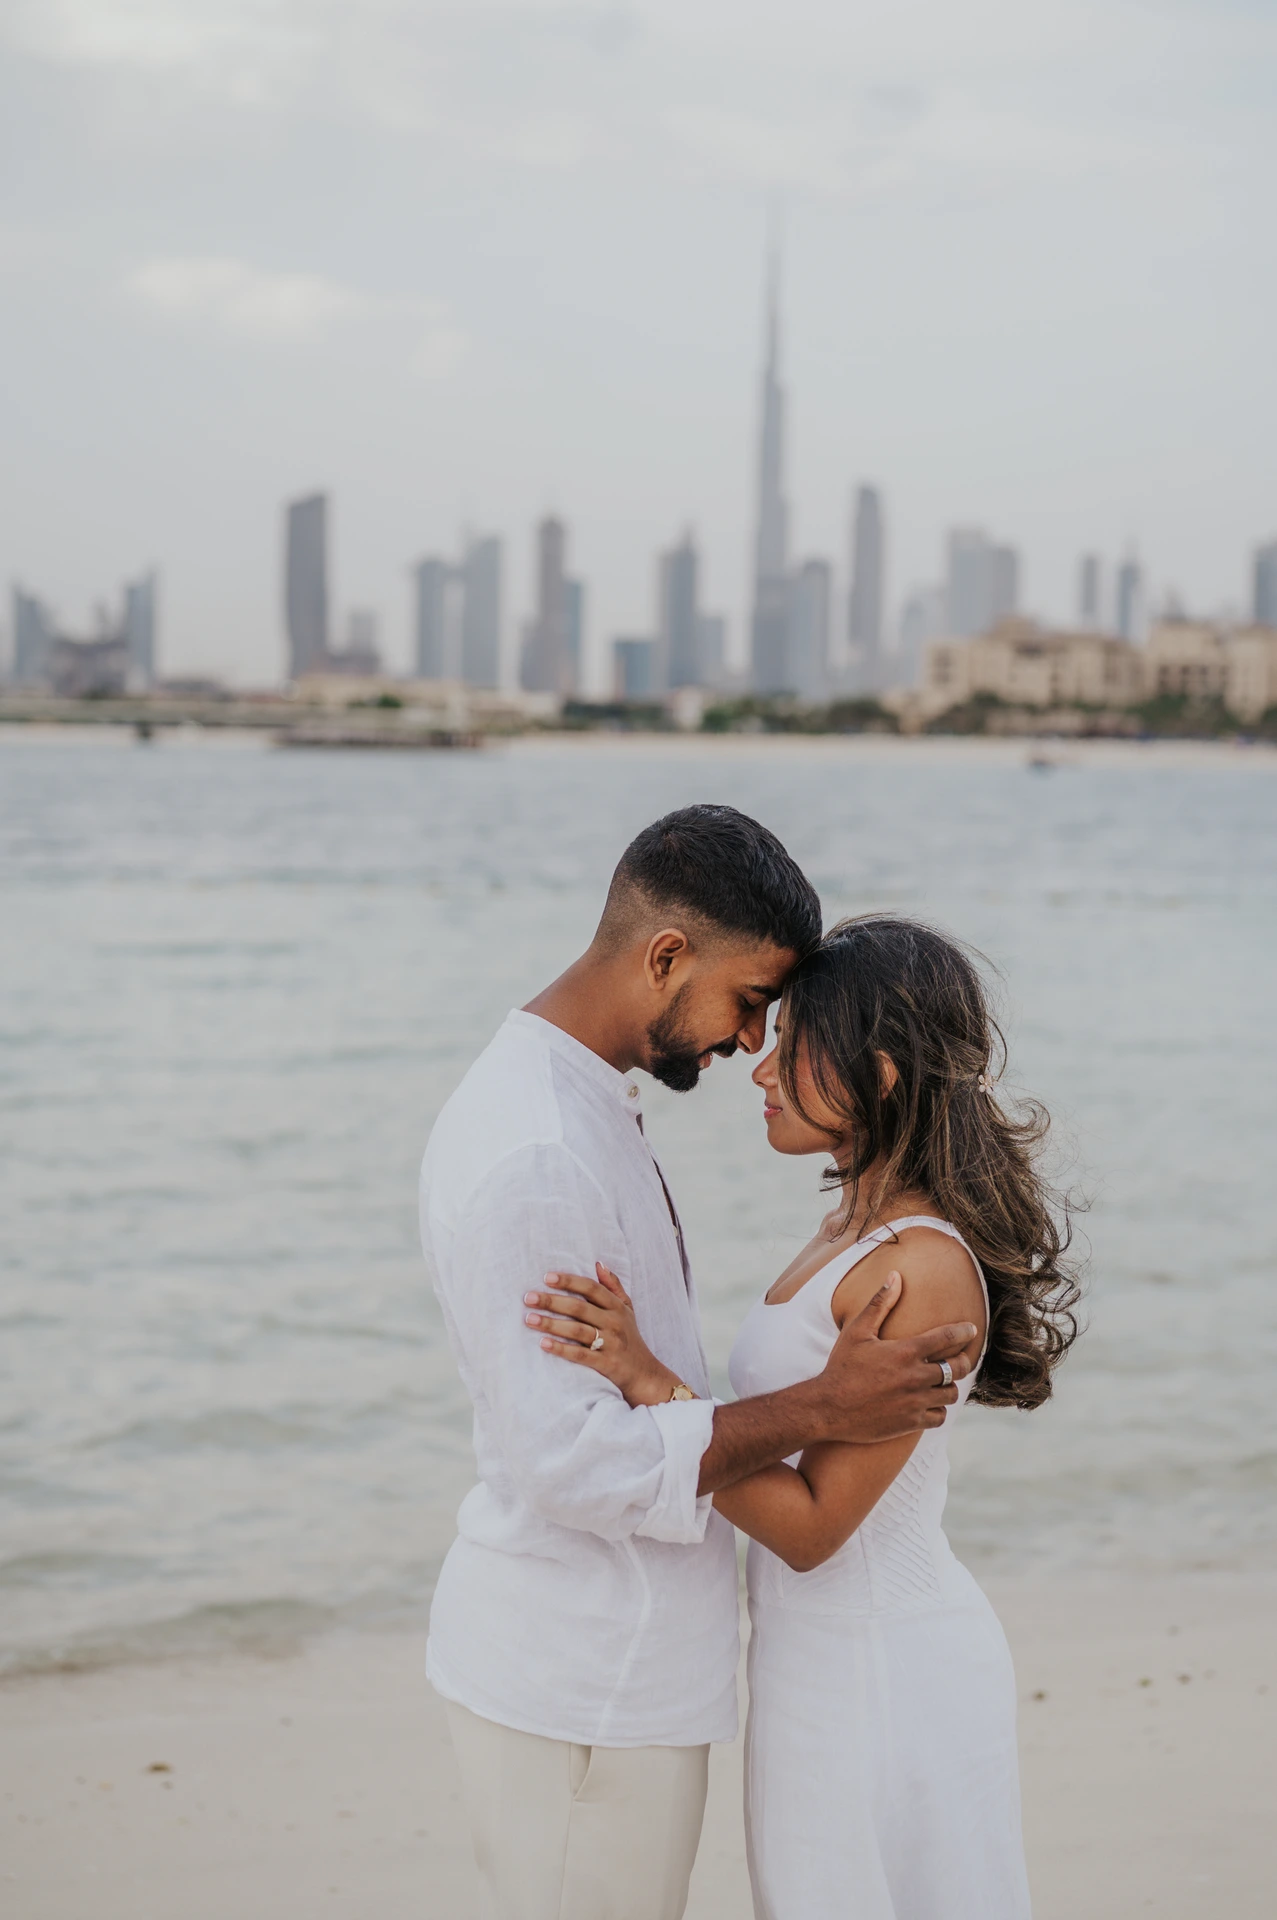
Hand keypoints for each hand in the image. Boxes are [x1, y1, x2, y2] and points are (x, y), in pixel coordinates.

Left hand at [524, 1265, 680, 1407]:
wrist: (644, 1375)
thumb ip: (614, 1286)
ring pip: (577, 1330)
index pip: (591, 1288)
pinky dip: (561, 1349)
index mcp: (617, 1307)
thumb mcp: (627, 1310)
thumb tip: (599, 1264)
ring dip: (552, 1324)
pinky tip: (544, 1343)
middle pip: (579, 1308)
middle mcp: (614, 1323)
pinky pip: (580, 1355)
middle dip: (552, 1301)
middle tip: (528, 1297)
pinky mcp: (606, 1364)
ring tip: (530, 1319)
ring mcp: (611, 1344)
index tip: (547, 1277)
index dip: (569, 1281)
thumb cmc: (630, 1338)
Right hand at [813, 1272, 976, 1443]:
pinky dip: (938, 1409)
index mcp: (905, 1351)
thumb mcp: (857, 1331)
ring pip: (951, 1393)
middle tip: (961, 1358)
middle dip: (963, 1360)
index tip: (971, 1329)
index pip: (947, 1338)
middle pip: (957, 1367)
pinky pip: (939, 1416)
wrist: (828, 1408)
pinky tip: (930, 1403)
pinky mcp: (911, 1422)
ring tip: (942, 1381)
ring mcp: (915, 1401)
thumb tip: (895, 1275)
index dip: (963, 1331)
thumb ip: (880, 1303)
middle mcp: (915, 1376)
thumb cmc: (842, 1366)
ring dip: (949, 1386)